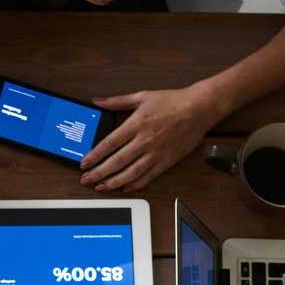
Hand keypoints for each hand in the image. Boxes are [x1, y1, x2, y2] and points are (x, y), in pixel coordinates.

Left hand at [81, 87, 218, 192]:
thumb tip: (98, 101)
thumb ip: (117, 101)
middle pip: (117, 161)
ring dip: (114, 182)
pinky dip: (136, 184)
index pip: (110, 143)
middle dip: (99, 173)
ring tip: (100, 187)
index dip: (95, 155)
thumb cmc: (173, 101)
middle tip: (86, 180)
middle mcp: (145, 140)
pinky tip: (125, 188)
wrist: (200, 108)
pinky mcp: (167, 161)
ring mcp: (157, 152)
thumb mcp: (142, 96)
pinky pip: (149, 176)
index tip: (84, 163)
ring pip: (131, 172)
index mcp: (137, 124)